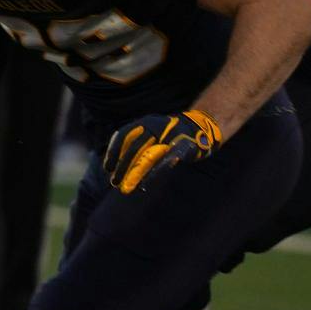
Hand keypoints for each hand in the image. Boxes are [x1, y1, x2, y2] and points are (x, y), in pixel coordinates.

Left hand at [102, 109, 220, 193]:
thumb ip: (138, 146)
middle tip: (115, 182)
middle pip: (134, 148)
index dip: (113, 152)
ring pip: (148, 156)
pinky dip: (155, 173)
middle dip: (122, 166)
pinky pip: (167, 161)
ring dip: (135, 173)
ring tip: (127, 187)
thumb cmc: (171, 134)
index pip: (123, 135)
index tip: (107, 168)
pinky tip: (145, 185)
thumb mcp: (153, 133)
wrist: (203, 127)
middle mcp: (157, 126)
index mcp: (146, 122)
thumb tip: (116, 167)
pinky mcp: (185, 146)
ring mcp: (171, 135)